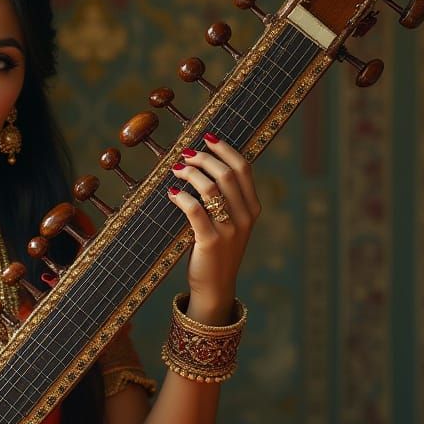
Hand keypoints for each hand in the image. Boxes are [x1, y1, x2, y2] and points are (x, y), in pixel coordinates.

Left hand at [167, 132, 260, 323]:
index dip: (225, 149)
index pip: (243, 168)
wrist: (215, 286)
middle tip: (184, 155)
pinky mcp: (210, 241)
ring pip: (212, 187)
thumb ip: (226, 199)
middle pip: (227, 173)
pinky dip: (181, 196)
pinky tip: (171, 192)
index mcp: (252, 208)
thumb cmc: (217, 251)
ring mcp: (229, 229)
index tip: (207, 137)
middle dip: (203, 158)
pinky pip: (195, 210)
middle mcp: (245, 216)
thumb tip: (205, 166)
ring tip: (175, 170)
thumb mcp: (230, 223)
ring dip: (190, 173)